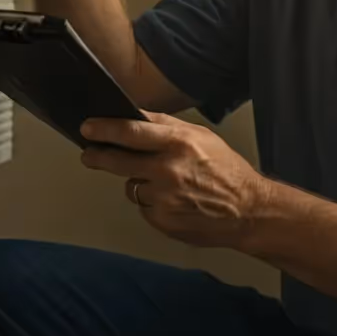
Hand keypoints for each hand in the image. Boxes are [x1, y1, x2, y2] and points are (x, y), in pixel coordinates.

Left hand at [79, 111, 271, 248]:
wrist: (249, 210)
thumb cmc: (226, 170)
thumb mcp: (201, 136)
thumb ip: (167, 126)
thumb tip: (135, 115)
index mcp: (178, 143)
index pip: (130, 131)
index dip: (104, 129)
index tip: (87, 128)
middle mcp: (167, 170)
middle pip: (118, 160)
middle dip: (98, 156)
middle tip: (89, 154)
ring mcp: (163, 198)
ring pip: (132, 186)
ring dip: (140, 182)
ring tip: (166, 183)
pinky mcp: (161, 220)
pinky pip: (144, 206)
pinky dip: (152, 202)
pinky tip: (173, 201)